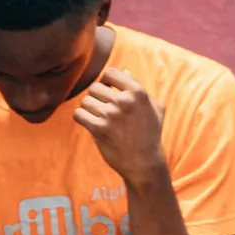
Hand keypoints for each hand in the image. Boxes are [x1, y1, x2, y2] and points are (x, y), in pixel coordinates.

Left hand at [73, 68, 165, 187]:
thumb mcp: (155, 109)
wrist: (145, 163)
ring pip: (85, 101)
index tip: (108, 93)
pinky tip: (91, 125)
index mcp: (138, 92)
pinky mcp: (99, 129)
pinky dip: (82, 119)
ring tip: (98, 119)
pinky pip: (79, 114)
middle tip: (104, 111)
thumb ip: (140, 89)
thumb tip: (125, 71)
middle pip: (95, 88)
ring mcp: (111, 115)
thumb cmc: (151, 135)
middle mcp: (124, 101)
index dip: (106, 82)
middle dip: (97, 99)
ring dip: (89, 110)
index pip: (110, 73)